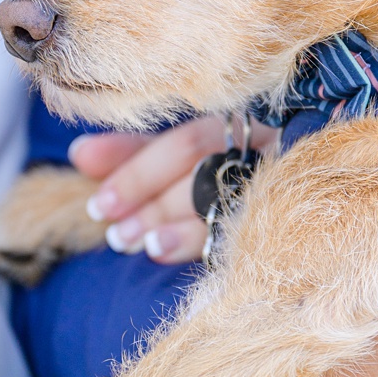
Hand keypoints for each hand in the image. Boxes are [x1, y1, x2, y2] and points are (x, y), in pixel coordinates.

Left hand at [72, 115, 280, 263]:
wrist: (298, 201)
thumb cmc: (218, 174)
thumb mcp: (175, 160)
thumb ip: (131, 154)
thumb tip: (79, 153)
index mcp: (233, 124)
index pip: (184, 142)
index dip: (135, 171)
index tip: (98, 205)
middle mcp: (262, 146)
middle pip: (201, 164)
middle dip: (148, 196)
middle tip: (114, 234)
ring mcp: (283, 178)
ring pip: (225, 196)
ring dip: (174, 224)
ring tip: (139, 246)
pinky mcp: (290, 215)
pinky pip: (248, 230)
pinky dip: (202, 241)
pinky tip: (168, 252)